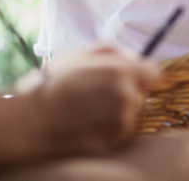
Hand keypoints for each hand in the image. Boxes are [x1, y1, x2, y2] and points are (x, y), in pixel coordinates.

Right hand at [29, 46, 161, 156]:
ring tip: (90, 107)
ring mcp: (123, 120)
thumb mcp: (80, 54)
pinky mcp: (116, 139)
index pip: (154, 73)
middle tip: (99, 91)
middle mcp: (127, 95)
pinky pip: (122, 129)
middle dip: (127, 91)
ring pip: (132, 112)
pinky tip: (89, 121)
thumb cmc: (54, 84)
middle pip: (141, 93)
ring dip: (119, 109)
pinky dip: (111, 126)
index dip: (142, 73)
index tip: (129, 76)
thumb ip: (112, 50)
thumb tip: (133, 56)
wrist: (34, 120)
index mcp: (121, 71)